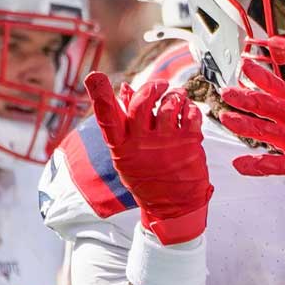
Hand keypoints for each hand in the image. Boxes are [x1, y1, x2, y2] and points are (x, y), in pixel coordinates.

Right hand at [84, 73, 211, 244]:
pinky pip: (190, 114)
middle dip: (151, 87)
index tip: (94, 77)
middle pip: (142, 103)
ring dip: (174, 95)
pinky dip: (190, 108)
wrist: (174, 207)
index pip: (107, 118)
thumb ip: (125, 122)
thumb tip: (124, 88)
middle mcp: (142, 143)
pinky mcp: (189, 143)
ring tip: (177, 97)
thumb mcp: (128, 154)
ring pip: (169, 105)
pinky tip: (188, 112)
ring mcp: (166, 143)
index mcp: (122, 146)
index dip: (99, 96)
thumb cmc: (148, 177)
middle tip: (159, 85)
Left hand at [216, 63, 284, 224]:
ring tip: (227, 119)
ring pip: (272, 131)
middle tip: (228, 93)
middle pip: (275, 108)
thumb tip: (276, 114)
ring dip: (246, 125)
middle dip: (249, 99)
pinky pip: (275, 165)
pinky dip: (255, 165)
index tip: (247, 67)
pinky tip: (239, 163)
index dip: (265, 79)